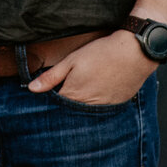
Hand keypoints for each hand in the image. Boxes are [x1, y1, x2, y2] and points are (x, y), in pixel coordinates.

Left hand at [26, 30, 155, 105]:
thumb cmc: (101, 54)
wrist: (134, 53)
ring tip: (85, 92)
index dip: (51, 102)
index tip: (49, 97)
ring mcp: (104, 108)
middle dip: (66, 108)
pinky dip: (97, 105)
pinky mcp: (117, 105)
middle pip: (71, 113)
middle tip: (67, 95)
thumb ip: (51, 77)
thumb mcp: (72, 60)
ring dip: (82, 108)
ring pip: (87, 113)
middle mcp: (88, 107)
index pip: (56, 107)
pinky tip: (99, 93)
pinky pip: (102, 110)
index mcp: (74, 96)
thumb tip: (32, 88)